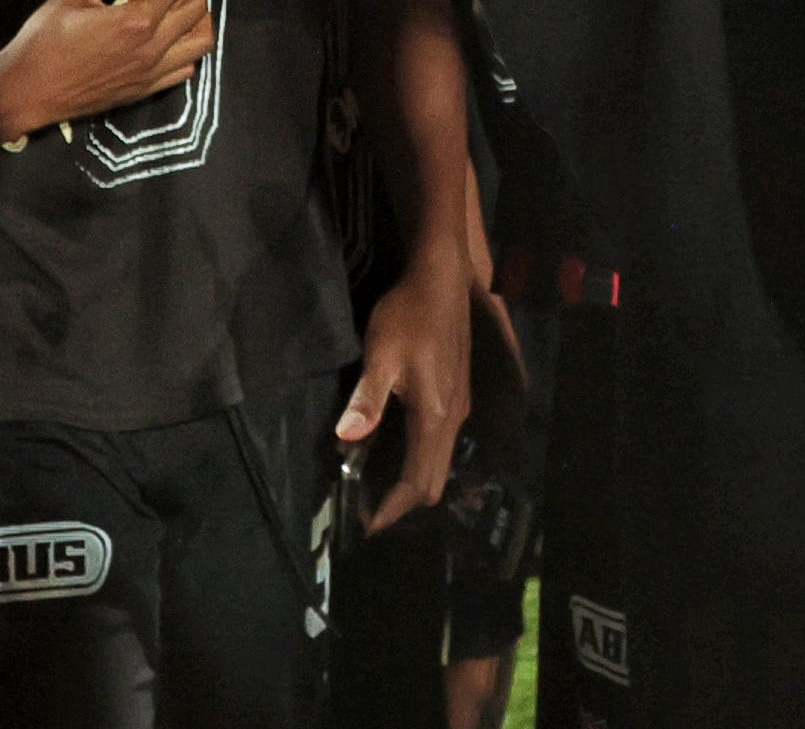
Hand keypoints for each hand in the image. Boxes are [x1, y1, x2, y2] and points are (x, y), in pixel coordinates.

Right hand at [0, 0, 214, 140]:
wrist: (25, 93)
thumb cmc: (42, 43)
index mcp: (136, 21)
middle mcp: (151, 49)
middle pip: (197, 8)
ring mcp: (151, 73)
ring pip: (201, 41)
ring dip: (198, 16)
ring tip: (177, 1)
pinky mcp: (144, 90)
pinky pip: (186, 68)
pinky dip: (187, 47)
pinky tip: (169, 34)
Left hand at [337, 254, 471, 531]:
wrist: (442, 279)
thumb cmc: (408, 315)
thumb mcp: (381, 355)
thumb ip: (367, 399)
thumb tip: (346, 440)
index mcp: (434, 416)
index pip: (417, 482)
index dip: (392, 509)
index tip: (365, 525)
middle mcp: (452, 419)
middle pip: (433, 481)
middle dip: (402, 503)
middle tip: (366, 507)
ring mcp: (458, 407)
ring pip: (440, 463)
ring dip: (411, 481)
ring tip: (375, 483)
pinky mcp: (457, 395)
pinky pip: (440, 445)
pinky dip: (418, 459)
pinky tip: (392, 446)